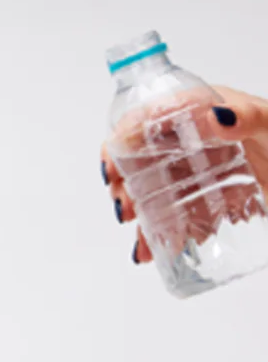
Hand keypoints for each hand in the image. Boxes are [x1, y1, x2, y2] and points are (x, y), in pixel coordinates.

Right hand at [103, 86, 267, 263]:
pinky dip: (159, 235)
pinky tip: (150, 251)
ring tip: (139, 234)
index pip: (146, 117)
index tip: (112, 167)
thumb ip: (249, 116)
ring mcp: (199, 171)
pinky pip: (175, 216)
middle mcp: (191, 139)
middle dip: (125, 184)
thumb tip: (218, 116)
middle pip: (141, 158)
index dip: (121, 140)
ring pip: (154, 191)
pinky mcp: (210, 200)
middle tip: (126, 207)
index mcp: (199, 109)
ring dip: (138, 214)